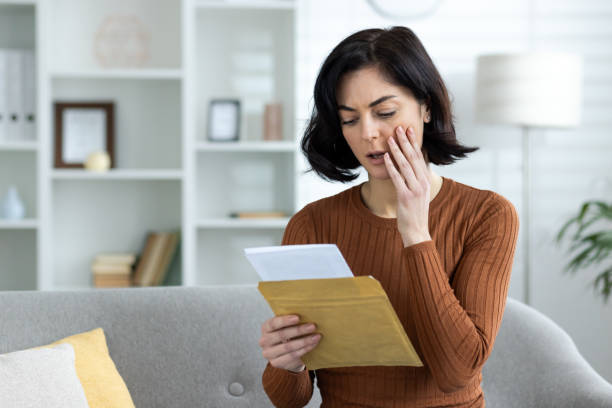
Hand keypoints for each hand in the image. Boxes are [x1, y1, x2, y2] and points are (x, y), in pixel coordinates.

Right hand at [259, 314, 321, 372]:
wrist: (286, 353)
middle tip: (313, 326)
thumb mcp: (287, 326)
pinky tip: (313, 345)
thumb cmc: (288, 334)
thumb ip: (292, 320)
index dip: (285, 320)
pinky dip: (304, 349)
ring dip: (304, 341)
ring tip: (316, 336)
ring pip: (288, 346)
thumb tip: (308, 312)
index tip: (298, 317)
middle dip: (298, 330)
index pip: (273, 323)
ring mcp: (268, 353)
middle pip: (281, 335)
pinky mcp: (275, 363)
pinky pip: (292, 356)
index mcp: (265, 328)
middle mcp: (264, 340)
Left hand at [383, 125, 431, 246]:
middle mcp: (422, 182)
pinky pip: (397, 178)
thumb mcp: (420, 192)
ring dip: (397, 150)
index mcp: (426, 180)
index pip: (420, 156)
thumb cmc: (415, 211)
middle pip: (413, 157)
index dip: (414, 142)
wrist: (417, 230)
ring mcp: (415, 189)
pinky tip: (385, 158)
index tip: (408, 130)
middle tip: (398, 128)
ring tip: (390, 139)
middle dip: (405, 141)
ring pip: (405, 165)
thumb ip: (416, 178)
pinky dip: (391, 166)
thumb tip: (413, 163)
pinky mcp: (405, 196)